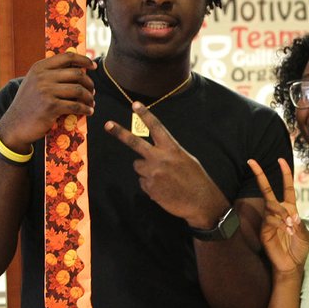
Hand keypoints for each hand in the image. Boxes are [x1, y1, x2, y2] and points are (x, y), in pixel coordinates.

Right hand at [0, 52, 95, 150]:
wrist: (15, 125)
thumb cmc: (29, 104)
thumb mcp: (34, 83)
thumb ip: (50, 74)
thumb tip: (78, 69)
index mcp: (39, 68)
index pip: (67, 57)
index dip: (84, 60)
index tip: (93, 66)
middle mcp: (42, 77)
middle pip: (77, 74)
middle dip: (89, 83)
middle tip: (92, 91)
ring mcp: (46, 91)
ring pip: (79, 90)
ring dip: (89, 97)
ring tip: (91, 102)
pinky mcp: (51, 107)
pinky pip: (76, 106)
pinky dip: (86, 109)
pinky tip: (89, 111)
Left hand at [104, 102, 228, 228]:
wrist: (201, 202)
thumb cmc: (197, 180)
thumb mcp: (187, 160)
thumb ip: (169, 153)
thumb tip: (155, 153)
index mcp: (172, 149)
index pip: (156, 128)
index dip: (145, 115)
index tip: (135, 104)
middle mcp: (160, 158)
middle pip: (135, 142)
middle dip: (120, 133)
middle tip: (107, 124)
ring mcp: (153, 173)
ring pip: (138, 166)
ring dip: (146, 170)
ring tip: (163, 178)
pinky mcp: (149, 187)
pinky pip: (143, 182)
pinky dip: (150, 185)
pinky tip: (164, 190)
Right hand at [247, 158, 308, 274]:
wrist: (292, 265)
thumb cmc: (299, 248)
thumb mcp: (305, 235)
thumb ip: (299, 224)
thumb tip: (291, 214)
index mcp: (290, 209)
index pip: (287, 187)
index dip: (285, 174)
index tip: (280, 160)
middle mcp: (278, 212)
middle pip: (267, 190)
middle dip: (260, 175)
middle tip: (251, 161)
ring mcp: (269, 220)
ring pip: (272, 206)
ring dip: (282, 213)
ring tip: (291, 226)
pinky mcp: (264, 230)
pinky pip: (270, 220)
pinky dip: (280, 223)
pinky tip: (287, 230)